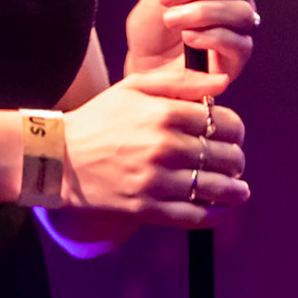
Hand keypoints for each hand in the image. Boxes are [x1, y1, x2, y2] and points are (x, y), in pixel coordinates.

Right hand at [59, 61, 247, 228]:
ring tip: (239, 189)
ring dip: (235, 190)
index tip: (232, 134)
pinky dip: (216, 215)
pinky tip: (220, 209)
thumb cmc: (99, 118)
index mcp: (163, 113)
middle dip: (236, 159)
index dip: (235, 129)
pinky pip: (195, 216)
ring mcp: (155, 180)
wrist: (58, 158)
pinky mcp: (146, 208)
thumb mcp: (134, 87)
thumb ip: (180, 82)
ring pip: (216, 188)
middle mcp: (163, 146)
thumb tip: (222, 82)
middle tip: (233, 161)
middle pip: (225, 156)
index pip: (223, 122)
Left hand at [123, 0, 256, 81]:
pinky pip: (239, 42)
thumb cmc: (152, 33)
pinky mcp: (238, 60)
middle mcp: (236, 3)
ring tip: (171, 20)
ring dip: (200, 11)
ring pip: (239, 10)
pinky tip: (188, 38)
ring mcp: (240, 32)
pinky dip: (211, 35)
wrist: (142, 71)